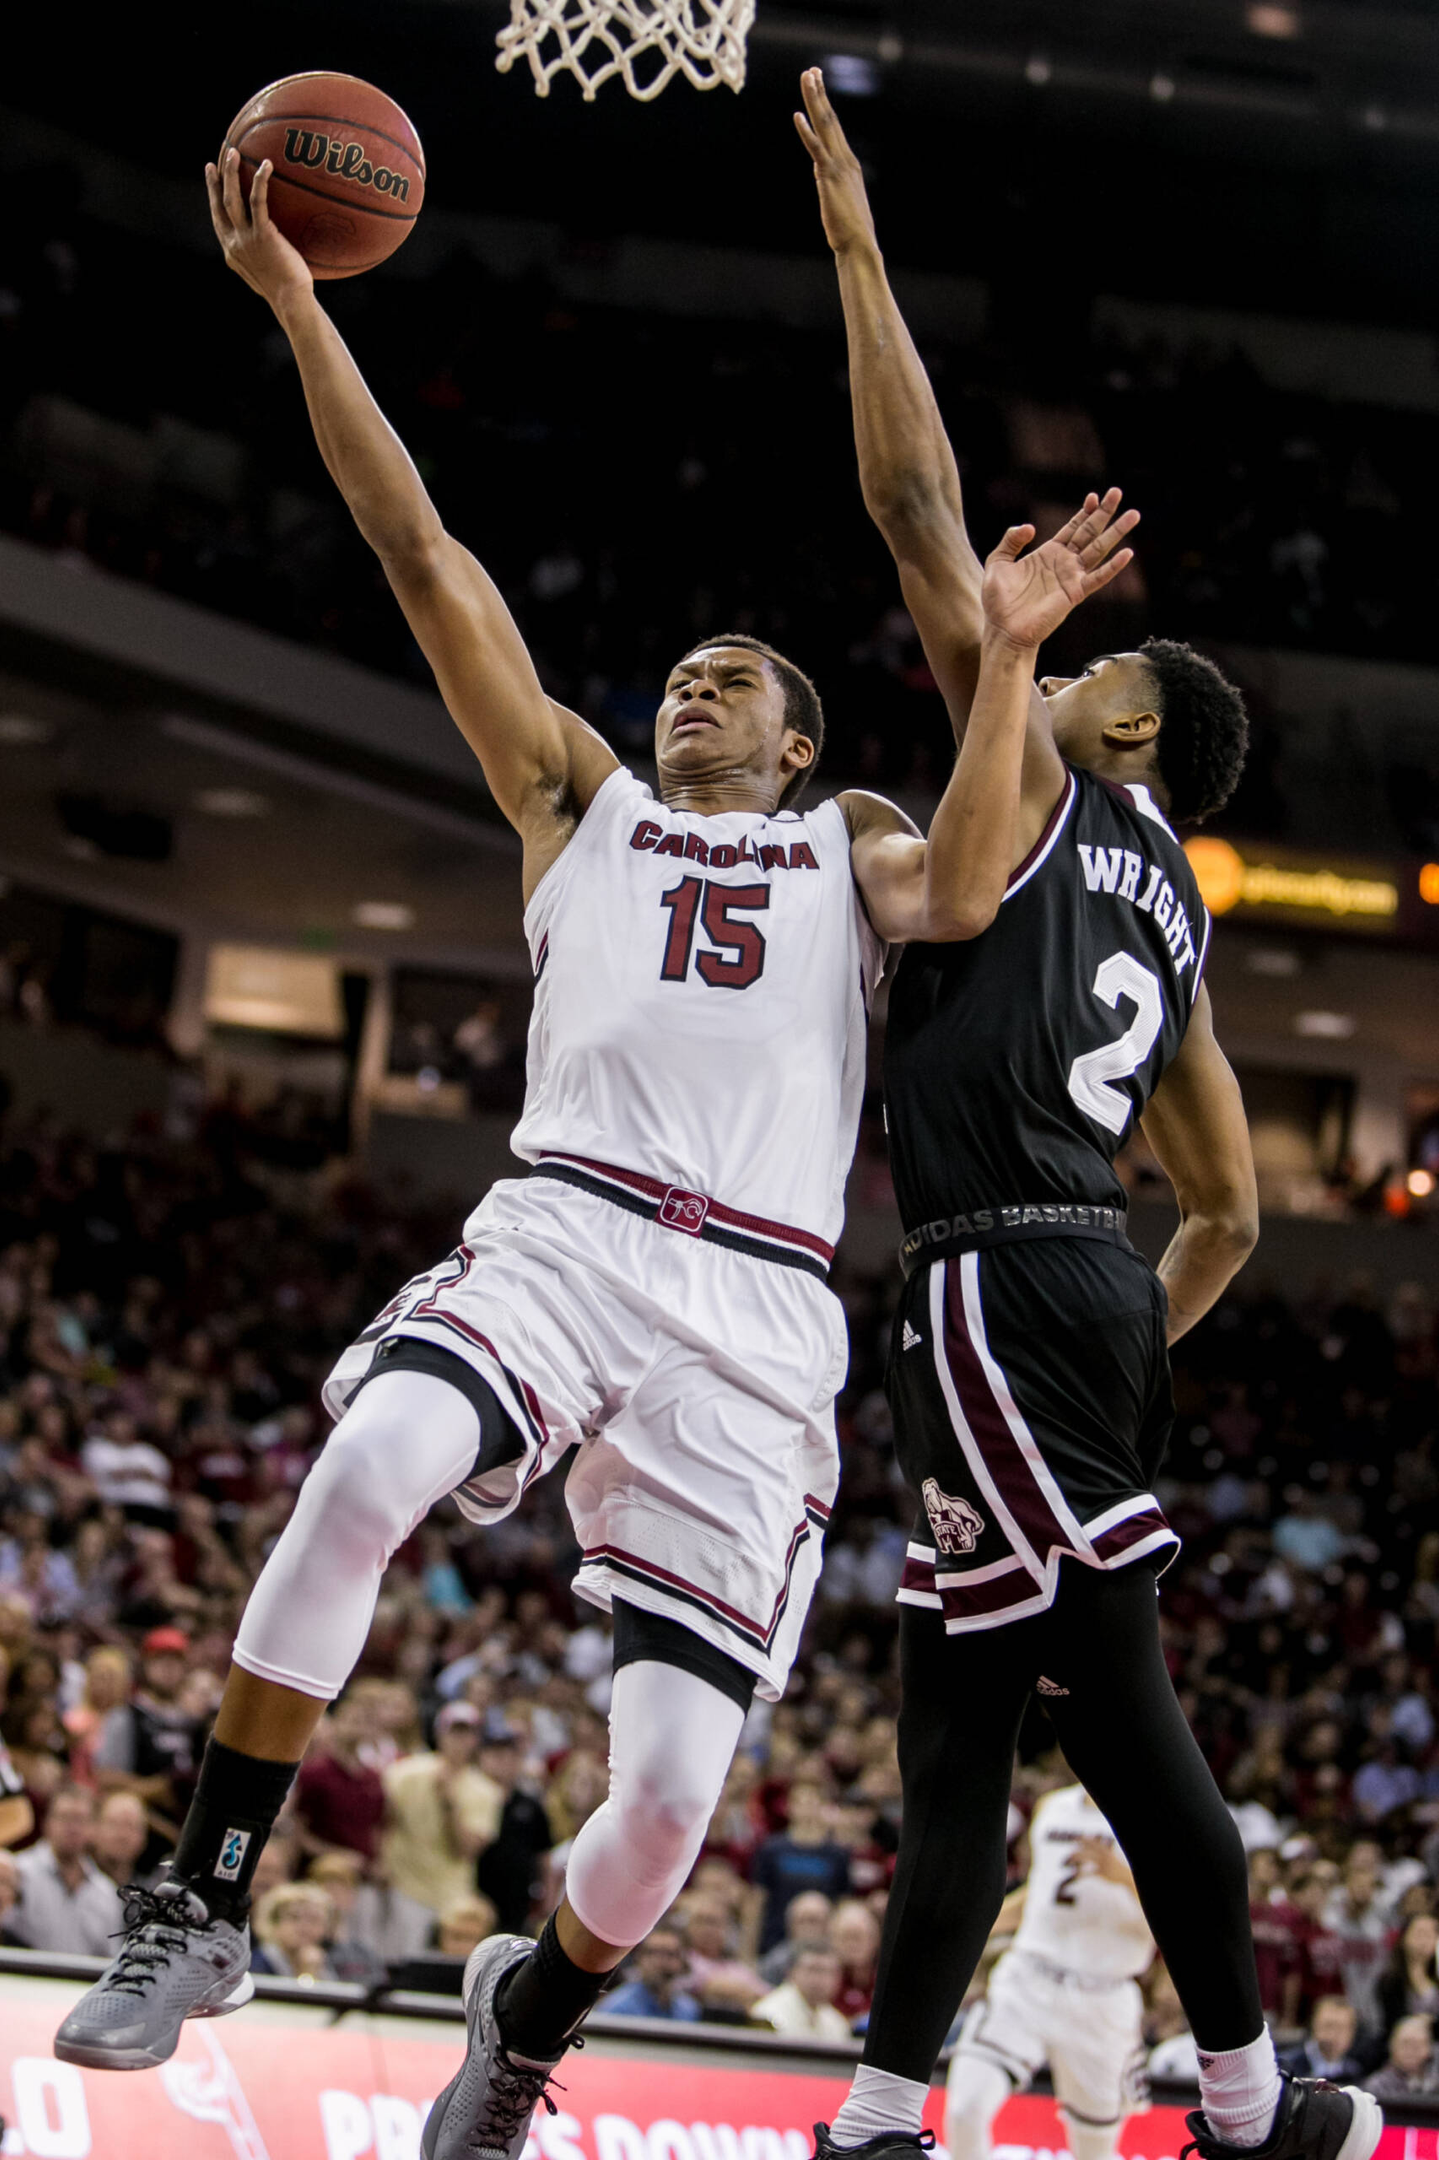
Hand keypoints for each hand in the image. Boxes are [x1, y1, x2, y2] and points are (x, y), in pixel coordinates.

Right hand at [205, 148, 313, 313]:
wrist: (290, 301)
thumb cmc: (286, 293)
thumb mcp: (266, 274)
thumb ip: (263, 257)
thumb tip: (274, 246)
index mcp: (232, 252)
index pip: (218, 220)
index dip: (212, 199)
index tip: (212, 180)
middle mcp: (234, 243)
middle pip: (219, 206)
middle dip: (214, 182)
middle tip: (215, 161)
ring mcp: (246, 239)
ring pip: (231, 199)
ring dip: (230, 174)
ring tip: (233, 153)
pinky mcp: (262, 235)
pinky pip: (257, 201)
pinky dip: (260, 181)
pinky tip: (267, 166)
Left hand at [793, 68, 878, 257]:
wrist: (859, 245)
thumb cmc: (851, 231)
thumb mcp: (842, 200)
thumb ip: (833, 184)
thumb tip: (824, 179)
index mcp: (848, 164)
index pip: (834, 129)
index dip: (825, 106)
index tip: (818, 86)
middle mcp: (845, 159)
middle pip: (830, 120)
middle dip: (820, 94)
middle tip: (812, 71)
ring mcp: (838, 166)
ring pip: (824, 126)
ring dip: (815, 100)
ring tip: (808, 78)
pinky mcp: (828, 177)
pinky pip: (816, 150)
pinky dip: (806, 132)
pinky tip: (797, 116)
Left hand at [981, 489, 1138, 651]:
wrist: (1003, 629)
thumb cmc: (998, 600)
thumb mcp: (999, 562)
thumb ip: (1011, 540)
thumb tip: (1030, 527)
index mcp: (1048, 553)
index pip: (1072, 527)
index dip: (1084, 512)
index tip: (1094, 496)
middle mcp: (1064, 562)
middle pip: (1089, 532)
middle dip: (1104, 512)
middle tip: (1117, 492)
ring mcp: (1072, 577)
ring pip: (1099, 549)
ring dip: (1116, 532)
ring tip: (1134, 514)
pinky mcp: (1075, 594)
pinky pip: (1097, 578)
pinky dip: (1113, 567)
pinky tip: (1127, 554)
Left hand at [1075, 1834, 1129, 1884]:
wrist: (1126, 1876)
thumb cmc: (1116, 1865)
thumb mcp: (1110, 1855)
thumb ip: (1102, 1849)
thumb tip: (1092, 1841)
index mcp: (1106, 1850)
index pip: (1093, 1843)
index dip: (1084, 1840)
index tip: (1076, 1839)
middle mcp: (1104, 1855)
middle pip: (1088, 1850)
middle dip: (1078, 1851)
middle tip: (1070, 1853)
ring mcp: (1103, 1864)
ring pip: (1087, 1859)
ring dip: (1078, 1859)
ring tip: (1069, 1861)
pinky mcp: (1102, 1873)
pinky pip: (1090, 1873)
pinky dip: (1082, 1874)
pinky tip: (1076, 1875)